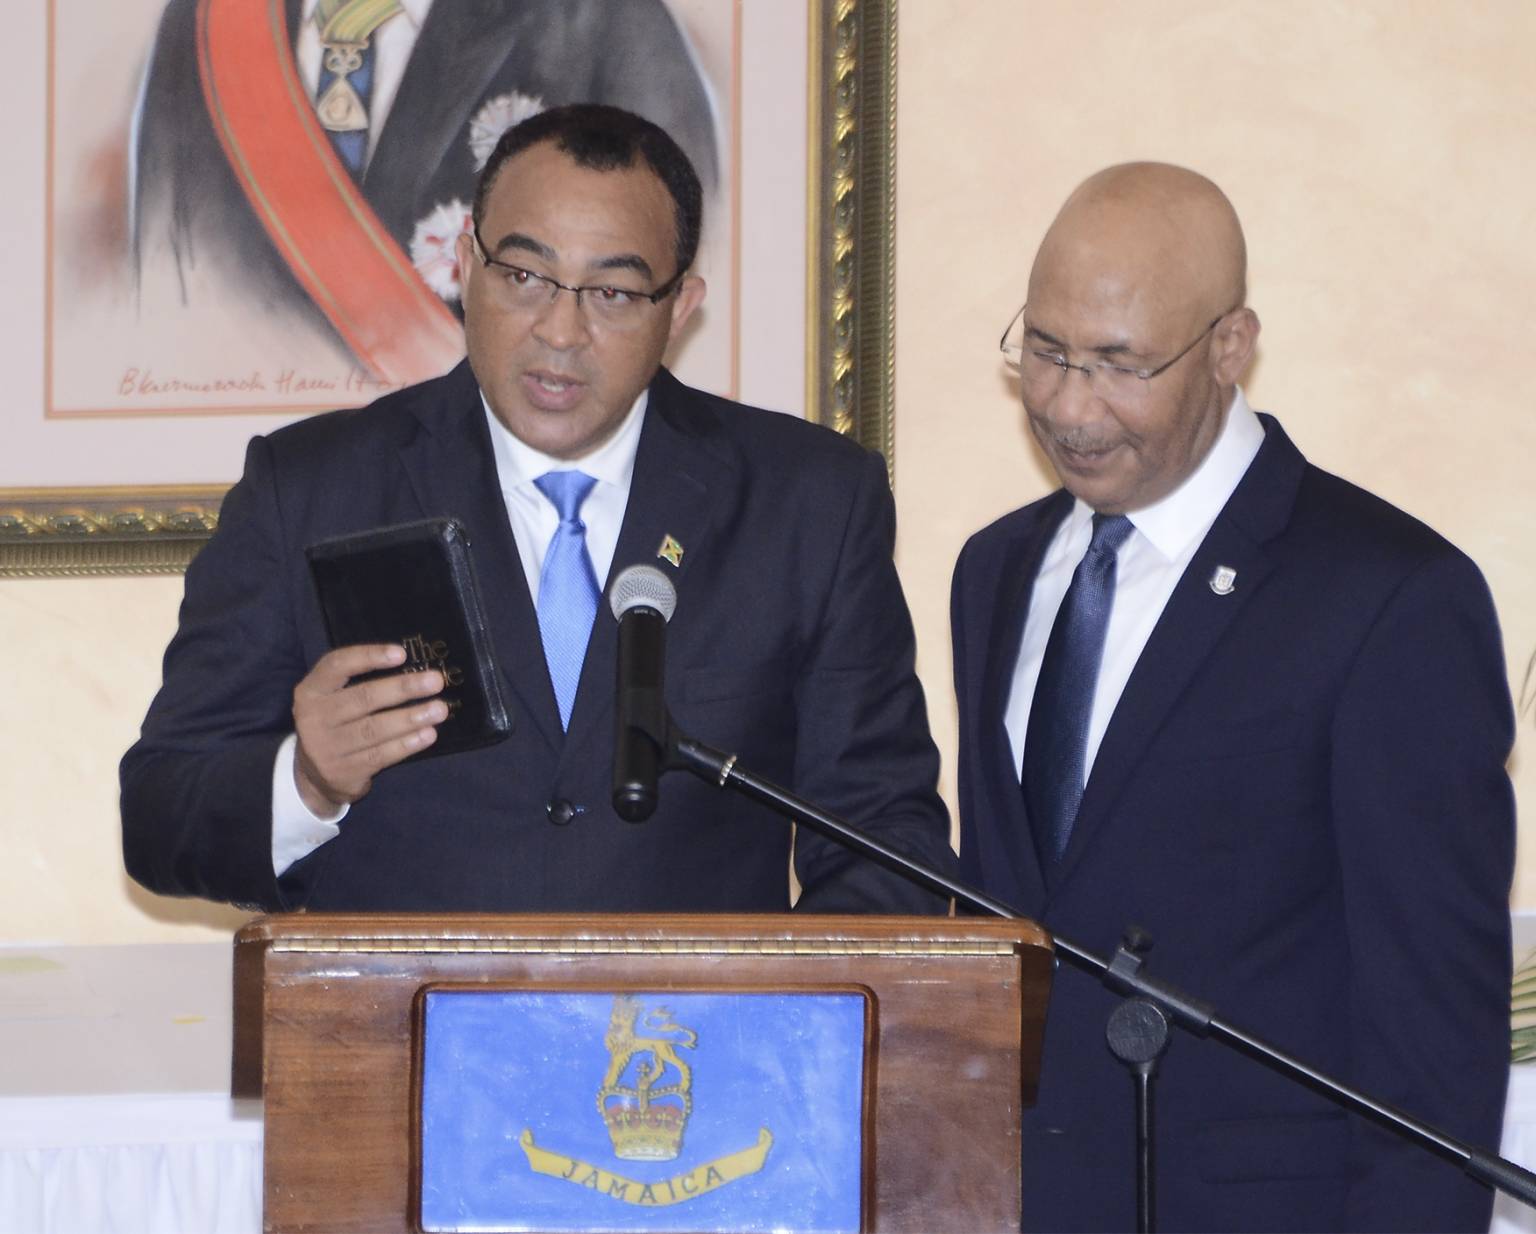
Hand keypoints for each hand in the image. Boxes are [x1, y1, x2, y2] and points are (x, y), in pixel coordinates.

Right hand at [292, 644, 446, 815]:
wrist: (315, 777)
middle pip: (363, 698)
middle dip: (403, 688)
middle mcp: (313, 718)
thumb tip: (415, 669)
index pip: (337, 665)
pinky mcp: (342, 772)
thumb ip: (359, 683)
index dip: (369, 656)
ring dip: (411, 718)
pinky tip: (428, 735)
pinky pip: (380, 755)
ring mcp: (325, 748)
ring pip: (374, 729)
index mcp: (310, 691)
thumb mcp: (333, 700)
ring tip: (439, 709)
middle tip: (435, 681)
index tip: (402, 654)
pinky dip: (407, 744)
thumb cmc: (335, 725)